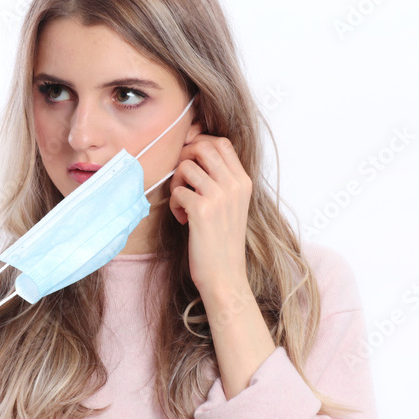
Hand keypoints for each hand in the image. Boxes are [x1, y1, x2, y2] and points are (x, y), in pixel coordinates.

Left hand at [168, 134, 252, 299]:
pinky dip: (174, 203)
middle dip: (184, 157)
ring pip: (186, 166)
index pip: (222, 143)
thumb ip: (221, 179)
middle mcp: (234, 185)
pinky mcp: (202, 211)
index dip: (200, 142)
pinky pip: (177, 190)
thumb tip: (195, 153)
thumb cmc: (223, 240)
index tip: (188, 158)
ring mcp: (219, 197)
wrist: (225, 276)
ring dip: (176, 182)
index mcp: (243, 182)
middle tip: (181, 179)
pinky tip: (182, 218)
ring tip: (182, 201)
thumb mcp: (232, 205)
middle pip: (202, 147)